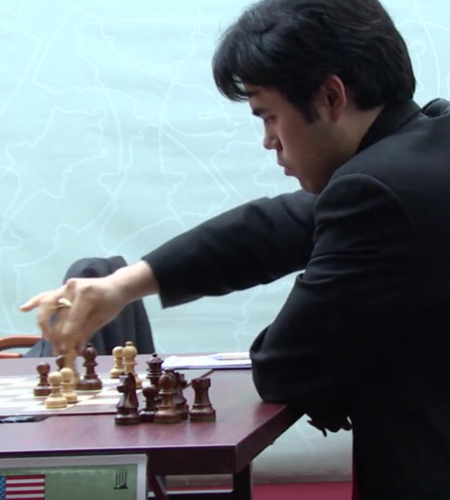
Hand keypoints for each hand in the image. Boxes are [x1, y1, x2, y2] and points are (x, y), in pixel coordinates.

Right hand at [20, 261, 157, 353]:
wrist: (116, 285)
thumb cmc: (112, 302)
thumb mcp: (103, 318)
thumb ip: (87, 332)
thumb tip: (74, 349)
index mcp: (87, 295)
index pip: (72, 320)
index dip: (67, 337)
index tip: (66, 352)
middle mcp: (73, 288)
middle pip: (58, 314)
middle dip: (56, 334)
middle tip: (57, 349)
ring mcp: (66, 286)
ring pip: (47, 304)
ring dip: (45, 323)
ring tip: (47, 339)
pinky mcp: (62, 288)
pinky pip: (46, 295)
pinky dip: (34, 302)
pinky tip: (23, 309)